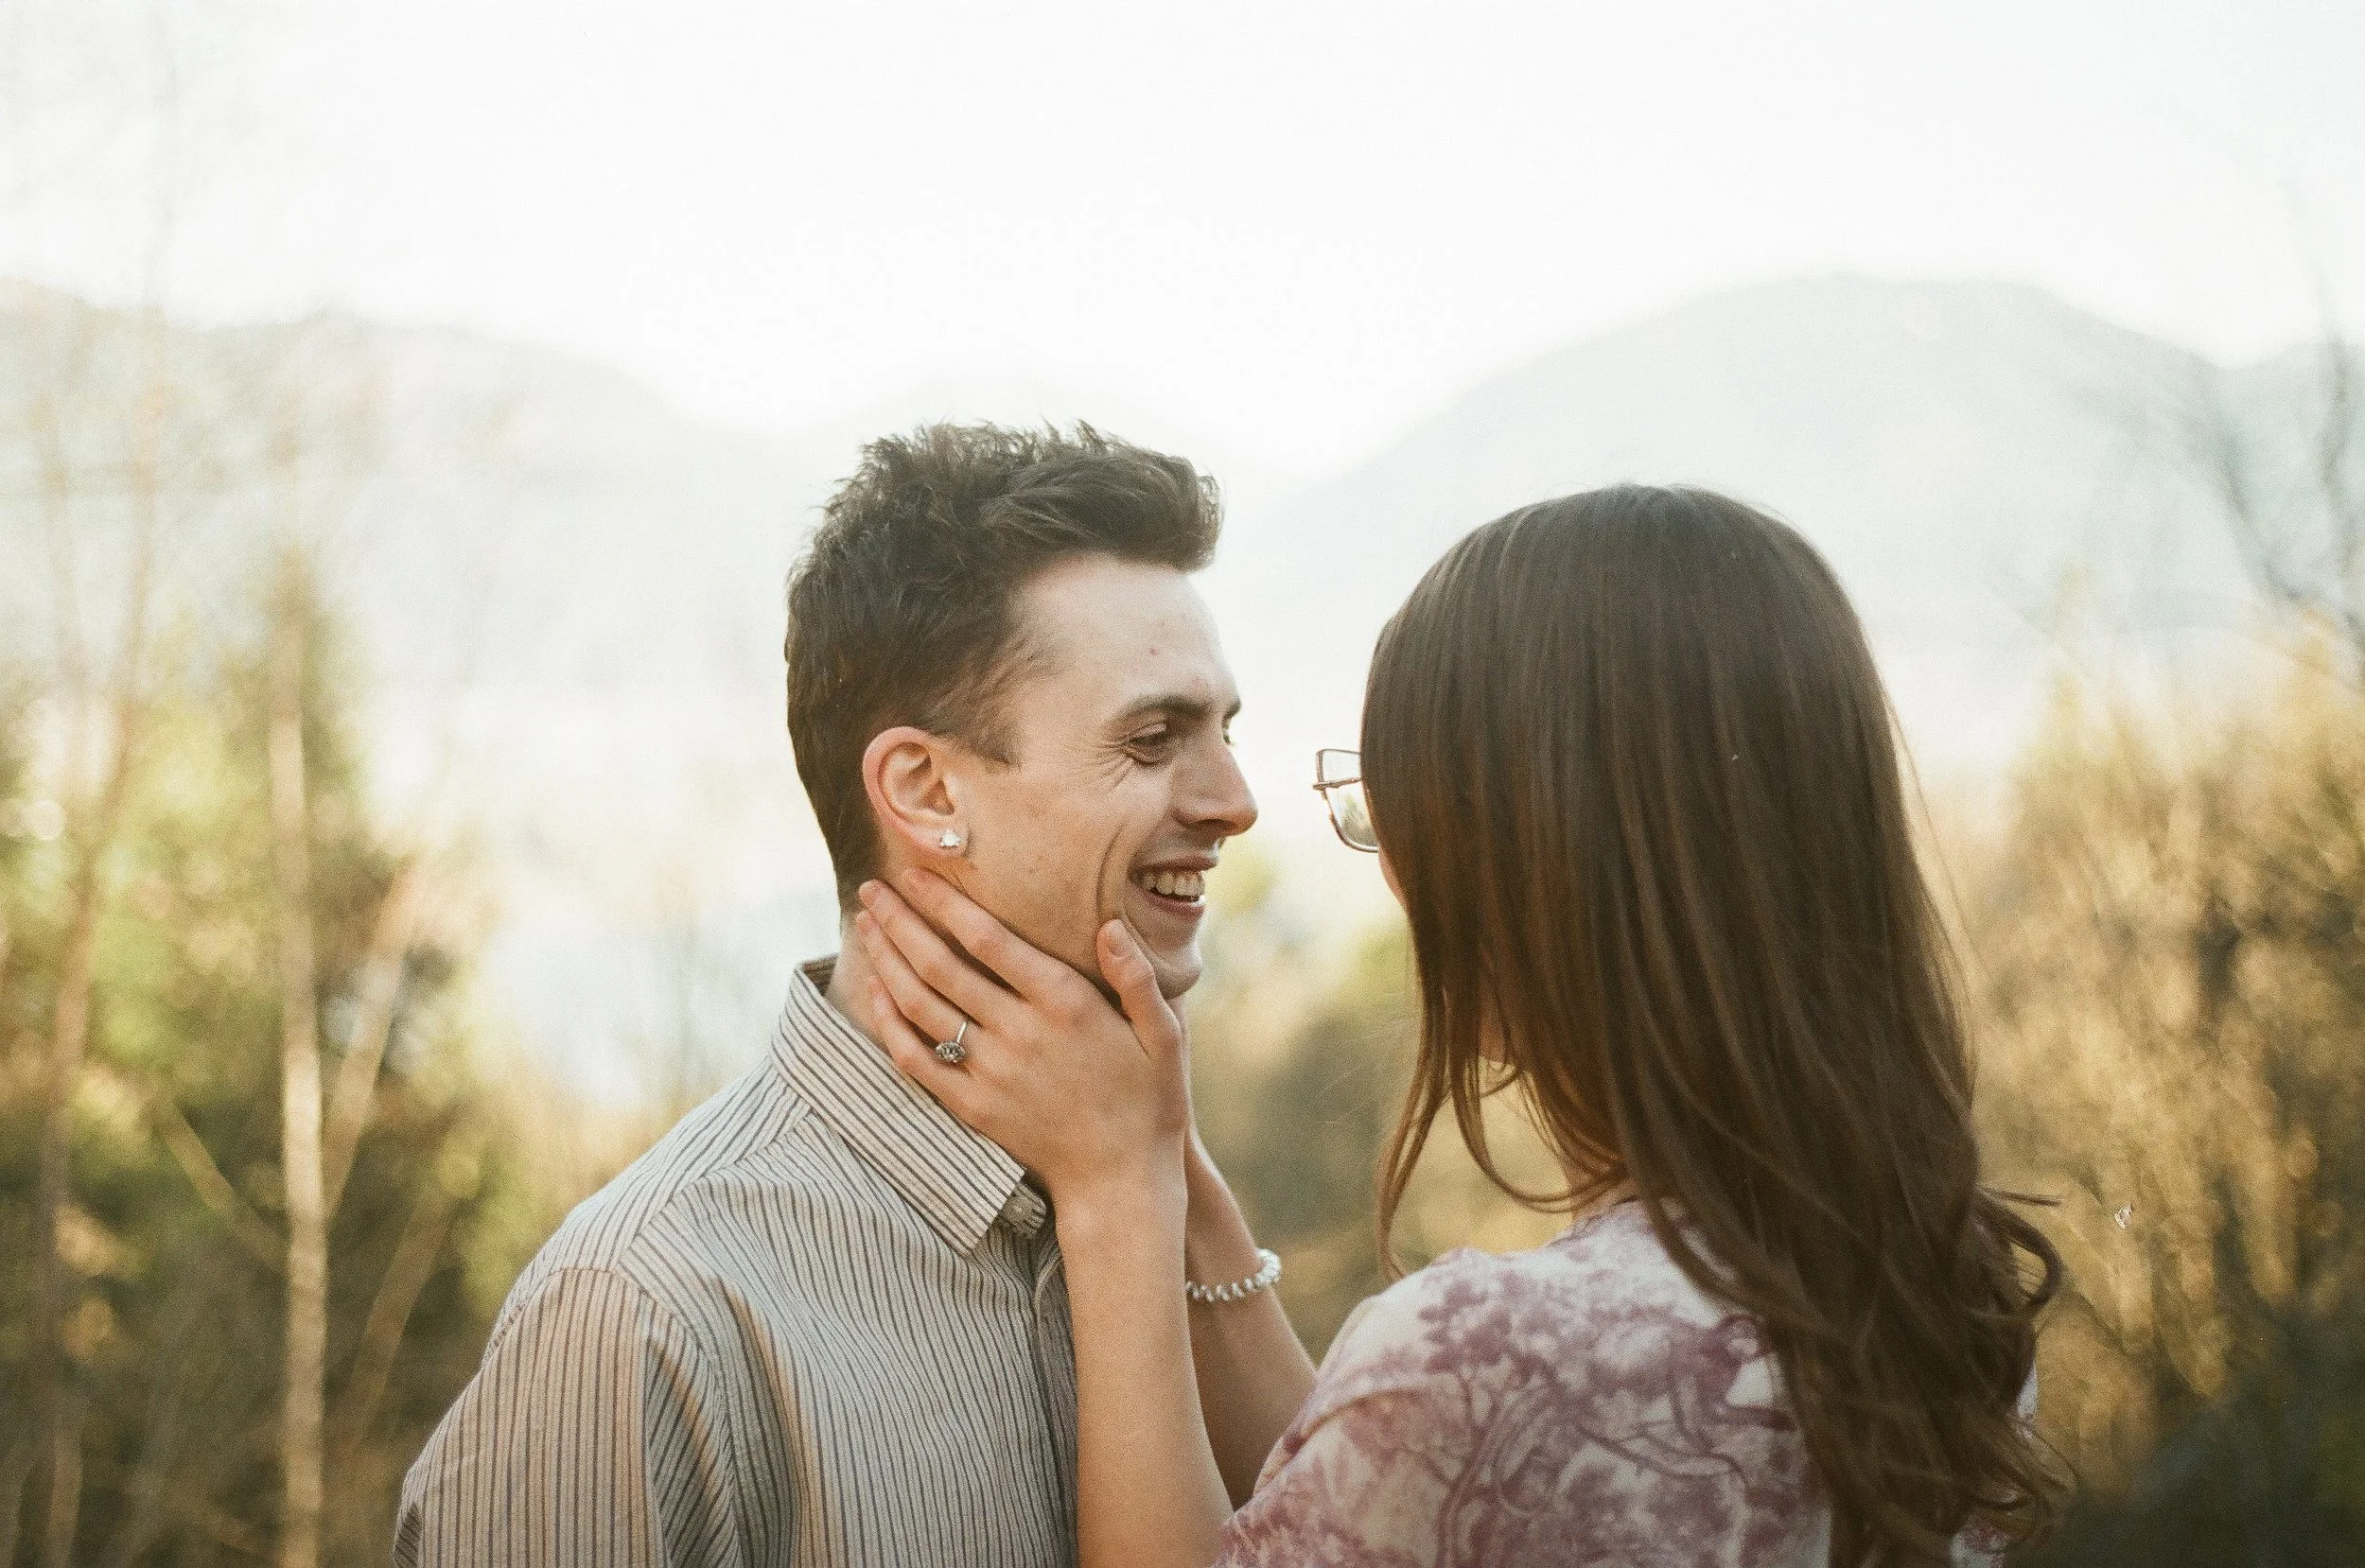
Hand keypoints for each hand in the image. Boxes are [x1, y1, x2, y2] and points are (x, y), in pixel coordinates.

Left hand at [854, 870, 1191, 1217]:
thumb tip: (1110, 927)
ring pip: (921, 1006)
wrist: (1122, 1181)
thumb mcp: (1165, 1035)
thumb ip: (1136, 978)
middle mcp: (1020, 1034)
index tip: (915, 873)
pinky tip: (875, 991)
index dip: (946, 903)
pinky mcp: (973, 1107)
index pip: (989, 940)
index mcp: (1065, 1005)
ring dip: (887, 961)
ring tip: (865, 925)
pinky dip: (889, 1022)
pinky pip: (917, 1059)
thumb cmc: (1150, 1101)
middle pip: (941, 966)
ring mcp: (991, 1073)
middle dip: (900, 921)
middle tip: (870, 889)